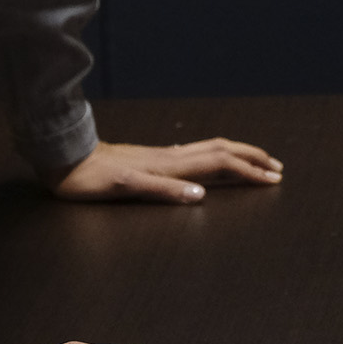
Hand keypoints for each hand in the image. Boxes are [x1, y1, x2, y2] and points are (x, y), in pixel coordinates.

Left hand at [51, 138, 282, 203]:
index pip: (221, 164)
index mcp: (170, 165)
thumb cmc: (90, 179)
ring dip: (238, 154)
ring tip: (255, 162)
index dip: (249, 171)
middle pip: (223, 150)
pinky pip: (197, 153)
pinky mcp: (153, 158)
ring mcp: (163, 156)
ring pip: (211, 149)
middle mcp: (171, 157)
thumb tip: (200, 194)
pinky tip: (212, 163)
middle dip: (253, 158)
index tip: (273, 179)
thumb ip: (162, 190)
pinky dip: (218, 157)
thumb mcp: (123, 188)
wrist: (65, 157)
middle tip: (277, 168)